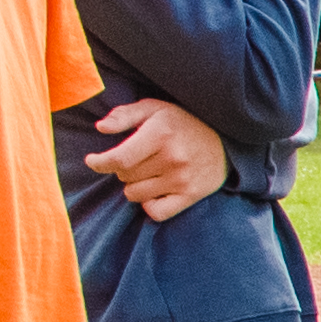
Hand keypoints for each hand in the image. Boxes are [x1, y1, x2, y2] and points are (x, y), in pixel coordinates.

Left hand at [87, 96, 230, 220]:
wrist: (227, 140)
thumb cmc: (183, 123)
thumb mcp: (154, 109)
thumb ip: (124, 115)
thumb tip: (101, 128)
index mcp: (161, 134)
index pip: (119, 159)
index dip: (99, 162)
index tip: (93, 161)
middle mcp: (172, 158)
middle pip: (124, 176)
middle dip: (122, 169)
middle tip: (136, 160)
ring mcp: (182, 180)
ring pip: (135, 194)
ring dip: (134, 186)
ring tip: (146, 174)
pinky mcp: (191, 196)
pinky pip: (155, 212)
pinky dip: (149, 205)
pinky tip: (154, 192)